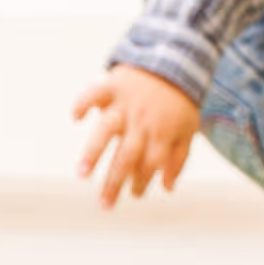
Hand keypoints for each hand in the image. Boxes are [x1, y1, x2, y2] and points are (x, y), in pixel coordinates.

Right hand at [72, 64, 199, 207]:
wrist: (176, 59)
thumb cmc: (179, 100)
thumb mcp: (187, 130)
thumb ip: (178, 159)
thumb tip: (166, 188)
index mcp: (162, 133)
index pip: (149, 165)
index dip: (142, 182)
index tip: (133, 194)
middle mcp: (142, 121)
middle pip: (126, 157)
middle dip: (114, 183)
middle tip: (104, 205)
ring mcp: (125, 104)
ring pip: (106, 130)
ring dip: (94, 152)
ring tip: (82, 174)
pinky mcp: (113, 86)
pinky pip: (95, 94)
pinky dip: (83, 104)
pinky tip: (75, 118)